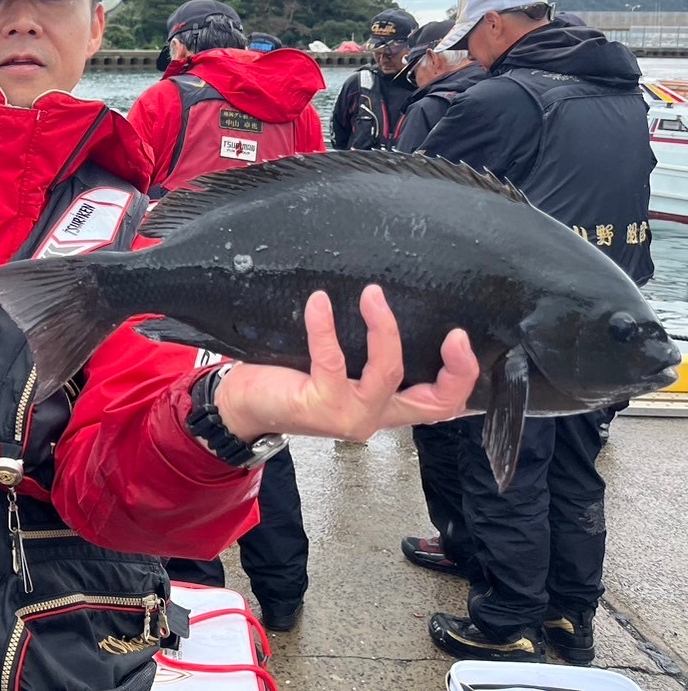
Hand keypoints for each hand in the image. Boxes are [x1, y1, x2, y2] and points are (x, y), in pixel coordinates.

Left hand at [213, 284, 478, 441]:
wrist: (247, 404)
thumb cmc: (294, 379)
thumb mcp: (341, 369)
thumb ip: (365, 352)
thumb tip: (383, 297)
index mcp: (388, 406)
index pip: (442, 404)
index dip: (463, 377)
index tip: (464, 338)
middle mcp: (376, 416)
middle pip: (434, 403)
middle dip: (455, 369)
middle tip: (455, 333)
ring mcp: (351, 416)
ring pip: (386, 372)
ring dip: (383, 328)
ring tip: (373, 294)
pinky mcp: (321, 406)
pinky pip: (332, 360)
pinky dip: (326, 327)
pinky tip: (319, 302)